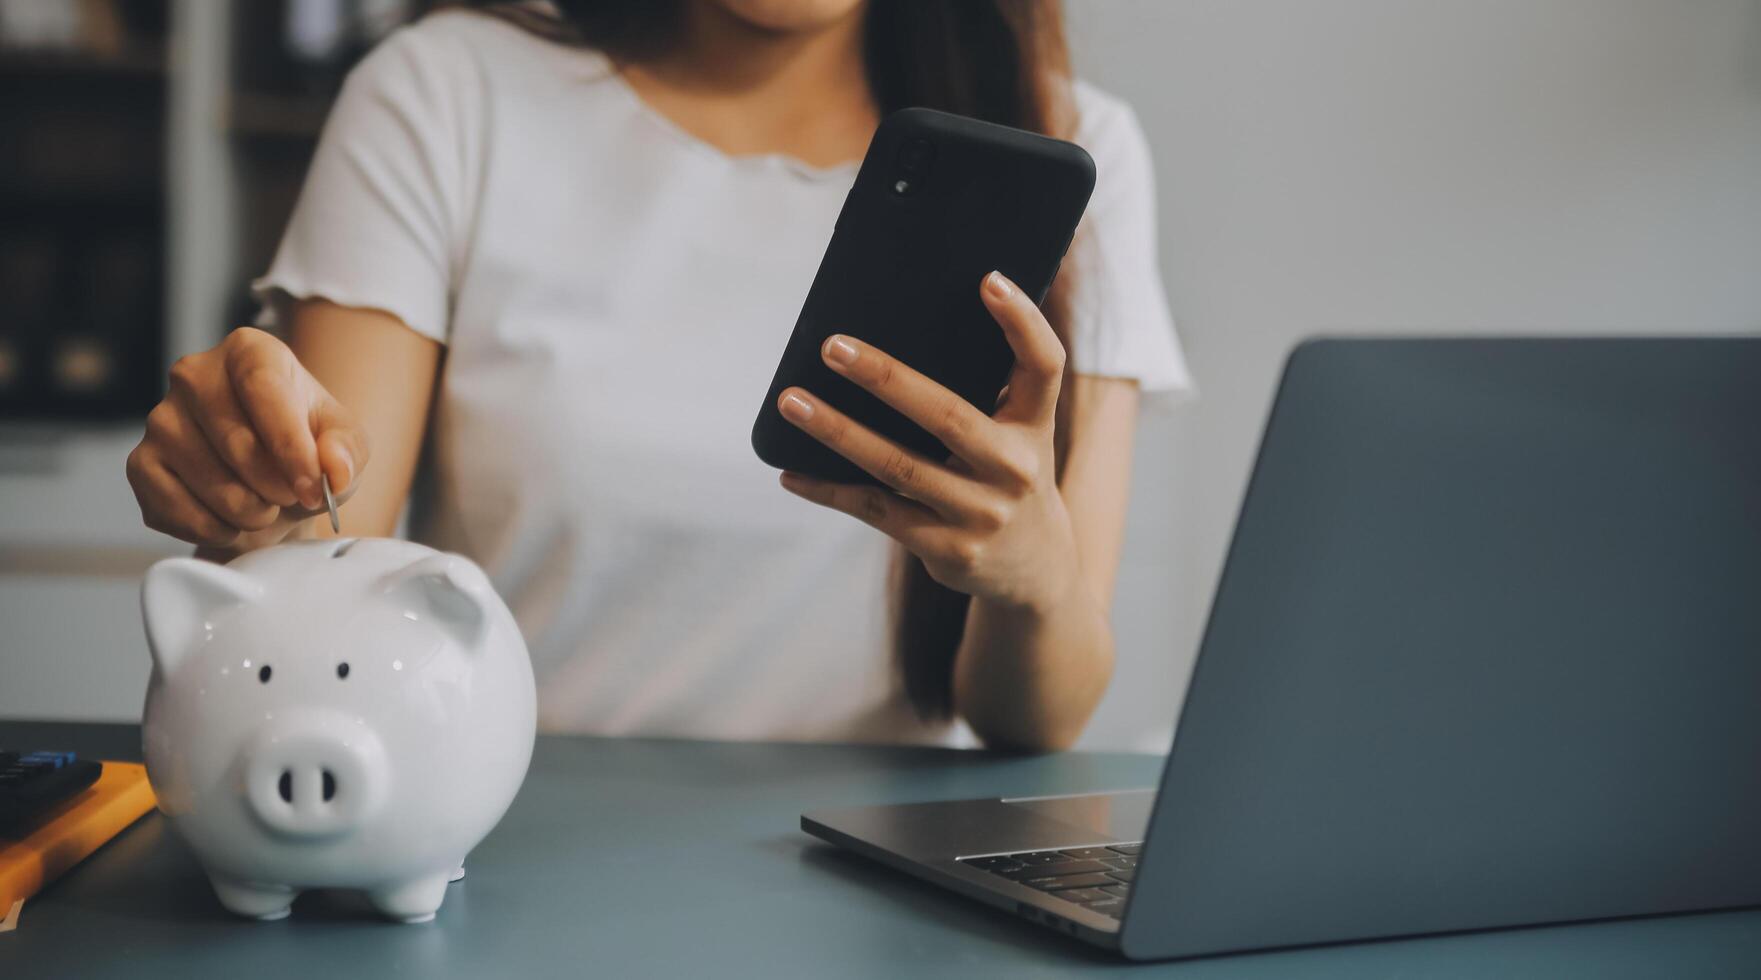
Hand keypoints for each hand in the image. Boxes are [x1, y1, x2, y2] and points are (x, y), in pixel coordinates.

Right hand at [127, 327, 367, 547]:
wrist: (270, 485)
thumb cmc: (307, 450)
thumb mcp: (343, 442)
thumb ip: (347, 448)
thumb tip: (334, 466)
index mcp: (248, 352)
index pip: (264, 389)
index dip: (291, 446)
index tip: (313, 487)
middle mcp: (193, 374)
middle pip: (235, 439)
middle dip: (274, 486)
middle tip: (292, 499)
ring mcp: (159, 419)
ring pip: (206, 479)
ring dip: (248, 512)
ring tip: (265, 508)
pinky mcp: (139, 463)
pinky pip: (174, 507)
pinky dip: (213, 528)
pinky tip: (231, 522)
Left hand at [777, 271, 1080, 611]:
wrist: (1036, 571)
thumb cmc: (1009, 476)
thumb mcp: (1018, 433)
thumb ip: (984, 390)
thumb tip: (900, 327)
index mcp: (1035, 426)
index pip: (1043, 365)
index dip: (1021, 321)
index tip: (988, 278)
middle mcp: (1014, 469)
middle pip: (946, 416)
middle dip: (885, 378)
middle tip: (832, 346)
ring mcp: (980, 514)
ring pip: (896, 466)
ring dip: (836, 432)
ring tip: (790, 401)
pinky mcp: (947, 550)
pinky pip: (876, 511)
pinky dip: (829, 490)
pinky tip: (791, 472)